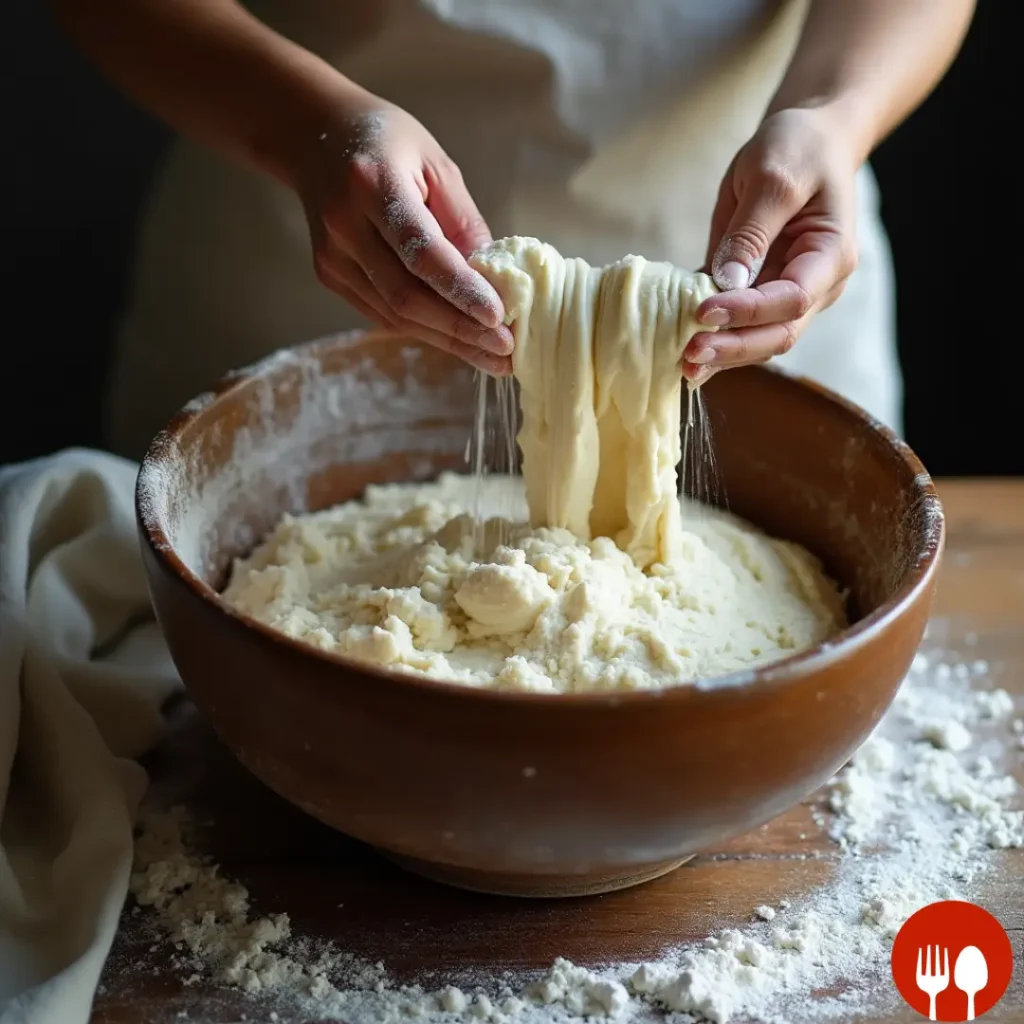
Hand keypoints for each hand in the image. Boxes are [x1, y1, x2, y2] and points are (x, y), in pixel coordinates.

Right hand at [299, 88, 512, 374]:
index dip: (460, 289)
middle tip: (506, 350)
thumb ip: (463, 221)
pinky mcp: (331, 275)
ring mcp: (333, 256)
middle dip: (460, 328)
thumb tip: (493, 279)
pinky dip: (424, 330)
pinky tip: (459, 340)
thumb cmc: (387, 143)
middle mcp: (345, 226)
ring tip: (492, 356)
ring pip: (395, 314)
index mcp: (372, 185)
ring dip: (448, 340)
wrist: (314, 137)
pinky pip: (383, 313)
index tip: (498, 316)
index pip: (420, 251)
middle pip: (406, 295)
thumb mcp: (436, 164)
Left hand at [683, 108, 858, 382]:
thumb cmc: (799, 150)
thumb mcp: (772, 178)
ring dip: (722, 353)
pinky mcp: (760, 292)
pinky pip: (737, 323)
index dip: (748, 311)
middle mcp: (816, 286)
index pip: (791, 299)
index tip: (704, 312)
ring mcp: (788, 293)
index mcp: (829, 256)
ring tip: (682, 364)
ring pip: (758, 338)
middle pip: (777, 333)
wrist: (810, 140)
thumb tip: (726, 283)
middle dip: (733, 348)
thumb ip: (751, 232)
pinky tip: (681, 350)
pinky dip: (713, 336)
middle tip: (689, 355)